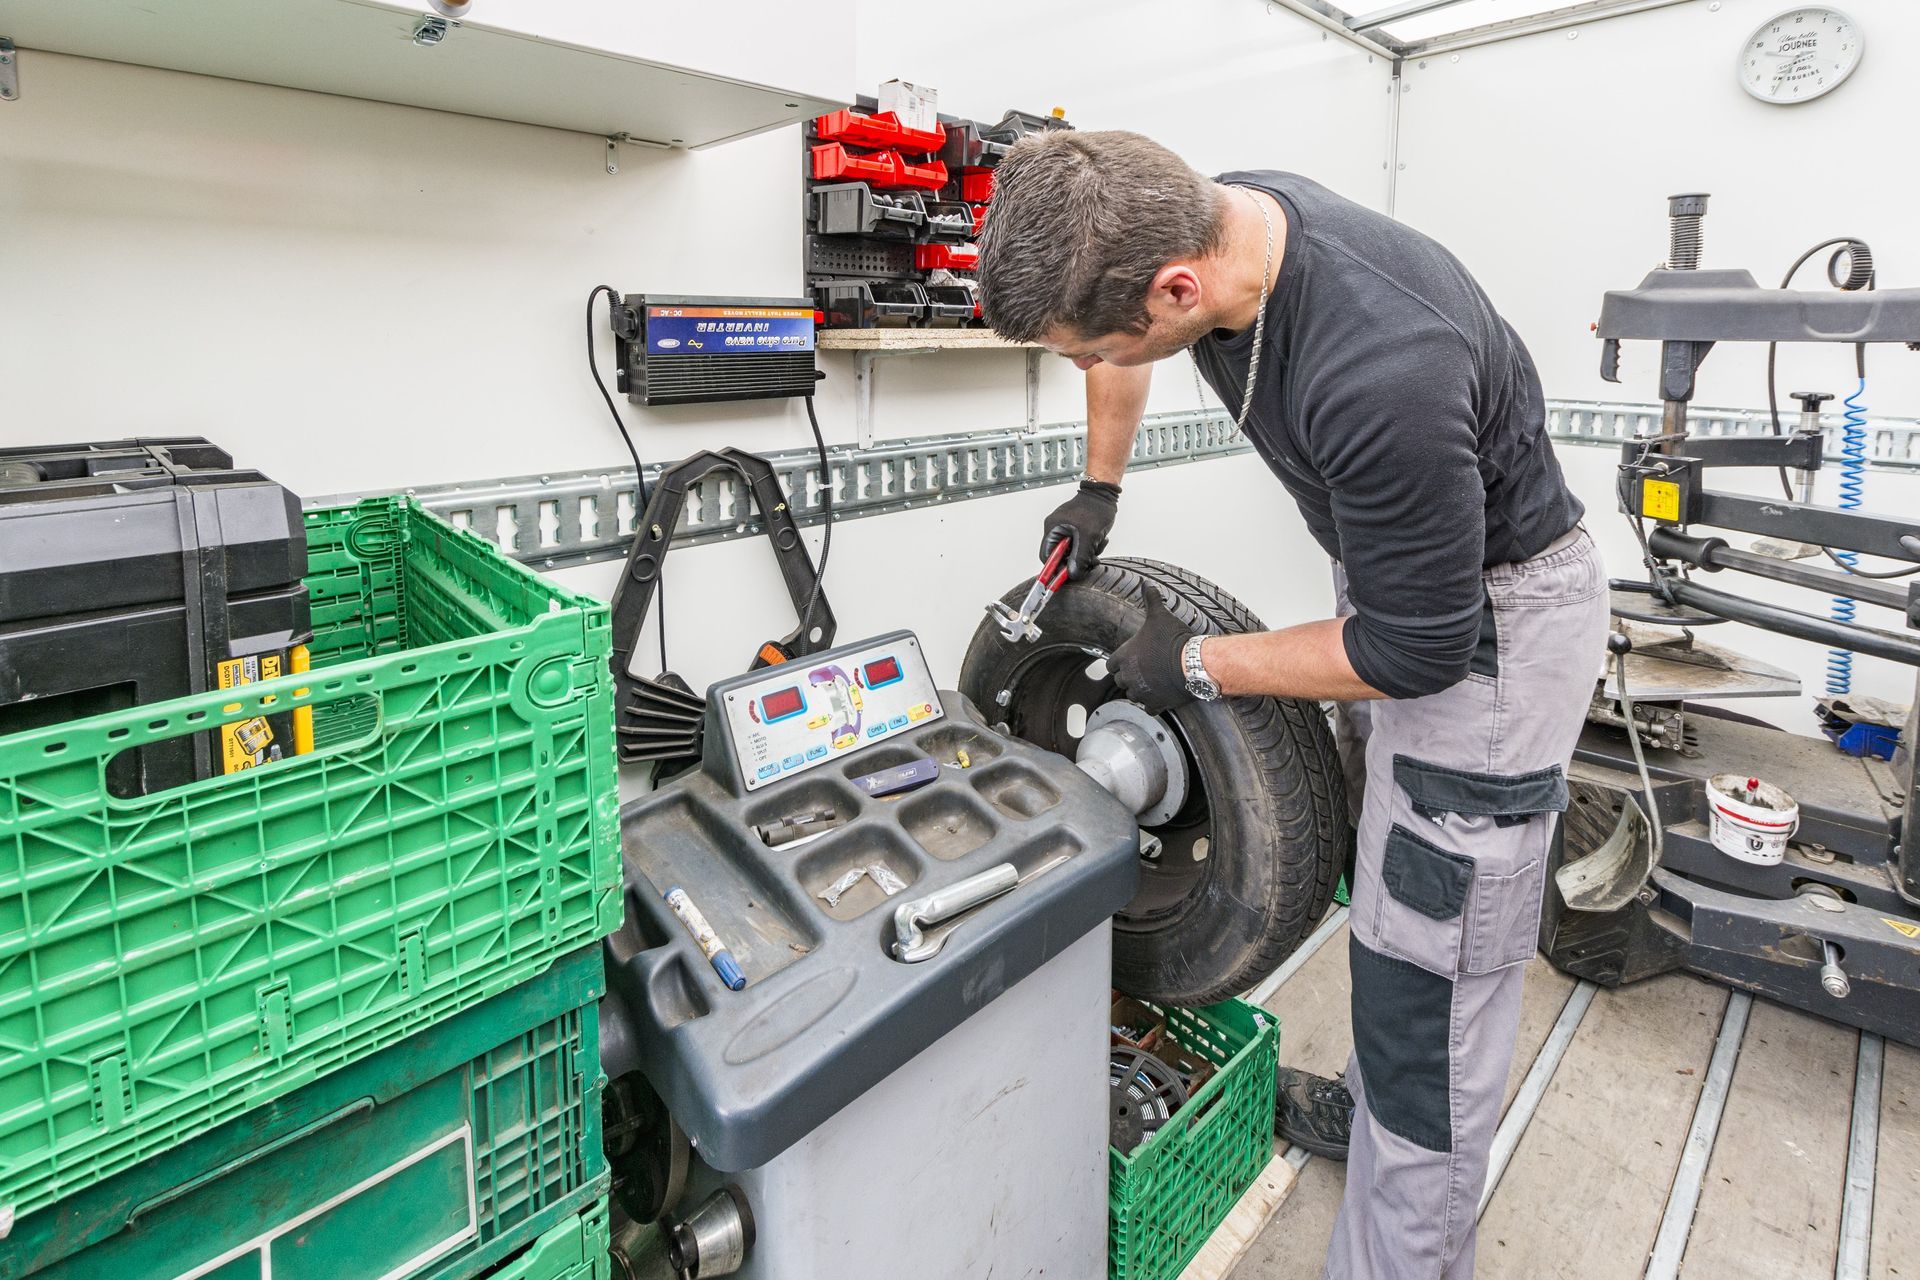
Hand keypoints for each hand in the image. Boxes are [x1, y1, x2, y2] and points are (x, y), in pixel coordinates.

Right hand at [1039, 480, 1120, 579]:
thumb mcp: (1089, 536)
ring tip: (1098, 546)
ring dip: (1086, 554)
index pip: (1046, 556)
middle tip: (1090, 561)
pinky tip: (1099, 541)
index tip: (1069, 574)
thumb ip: (1080, 557)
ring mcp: (1066, 529)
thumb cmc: (1095, 508)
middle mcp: (1056, 529)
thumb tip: (1073, 574)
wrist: (1105, 494)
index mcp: (1053, 528)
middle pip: (1060, 556)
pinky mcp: (1076, 530)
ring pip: (1072, 553)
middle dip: (1076, 561)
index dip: (1056, 568)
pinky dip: (1090, 548)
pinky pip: (1079, 546)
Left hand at [1109, 588, 1198, 715]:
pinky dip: (1153, 704)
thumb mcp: (1159, 616)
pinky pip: (1148, 708)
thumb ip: (1150, 599)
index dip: (1119, 662)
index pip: (1110, 664)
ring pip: (1133, 695)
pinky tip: (1161, 696)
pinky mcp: (1155, 704)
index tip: (1129, 660)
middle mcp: (1129, 676)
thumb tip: (1147, 584)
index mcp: (1124, 657)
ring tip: (1152, 682)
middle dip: (1129, 676)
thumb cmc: (1174, 639)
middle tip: (1143, 670)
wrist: (1193, 664)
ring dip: (1140, 690)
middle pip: (1121, 680)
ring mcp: (1142, 692)